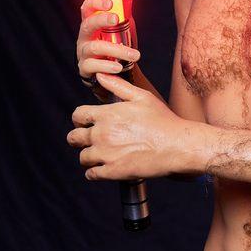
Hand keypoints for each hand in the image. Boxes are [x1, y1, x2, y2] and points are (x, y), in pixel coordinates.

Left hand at [67, 72, 195, 180]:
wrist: (177, 146)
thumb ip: (118, 85)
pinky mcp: (112, 172)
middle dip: (79, 138)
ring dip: (89, 156)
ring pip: (83, 157)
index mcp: (107, 114)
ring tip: (101, 155)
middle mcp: (102, 134)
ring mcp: (106, 154)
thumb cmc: (163, 120)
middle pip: (73, 138)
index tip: (85, 123)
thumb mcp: (142, 97)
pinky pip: (91, 174)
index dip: (79, 119)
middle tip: (90, 140)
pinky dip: (95, 172)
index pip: (77, 116)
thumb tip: (100, 75)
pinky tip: (105, 168)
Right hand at [76, 0, 139, 88]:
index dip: (95, 2)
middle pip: (87, 24)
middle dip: (101, 20)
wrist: (118, 73)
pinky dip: (106, 66)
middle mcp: (85, 36)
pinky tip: (119, 67)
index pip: (87, 7)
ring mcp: (83, 53)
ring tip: (134, 55)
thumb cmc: (117, 42)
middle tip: (117, 19)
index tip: (110, 1)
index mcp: (92, 22)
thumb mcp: (123, 22)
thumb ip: (125, 1)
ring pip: (94, 47)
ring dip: (115, 50)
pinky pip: (93, 66)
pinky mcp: (85, 70)